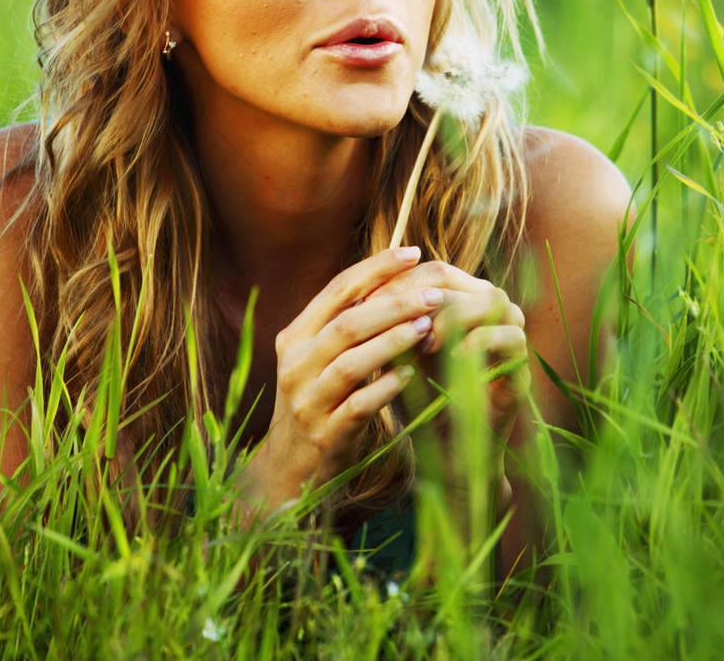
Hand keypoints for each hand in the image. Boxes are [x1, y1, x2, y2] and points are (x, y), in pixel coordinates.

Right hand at [254, 246, 441, 504]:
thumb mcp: (319, 358)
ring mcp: (307, 401)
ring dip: (394, 341)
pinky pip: (358, 405)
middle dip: (395, 304)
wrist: (288, 470)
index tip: (414, 253)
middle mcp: (296, 365)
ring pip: (352, 362)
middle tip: (435, 294)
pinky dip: (386, 387)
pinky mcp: (324, 434)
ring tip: (428, 327)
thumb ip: (347, 322)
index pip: (338, 290)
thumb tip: (395, 276)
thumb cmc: (318, 400)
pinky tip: (412, 375)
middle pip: (348, 323)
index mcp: (295, 336)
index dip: (376, 268)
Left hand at [364, 260, 530, 452]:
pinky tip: (456, 357)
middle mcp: (489, 313)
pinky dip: (482, 340)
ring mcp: (509, 337)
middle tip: (403, 321)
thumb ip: (391, 321)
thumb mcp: (399, 354)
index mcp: (461, 302)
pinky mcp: (522, 368)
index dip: (406, 282)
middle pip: (464, 281)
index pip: (438, 272)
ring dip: (456, 314)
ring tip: (428, 341)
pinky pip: (512, 336)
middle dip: (428, 297)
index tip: (375, 302)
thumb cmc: (417, 397)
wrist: (441, 451)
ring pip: (493, 299)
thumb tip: (367, 289)